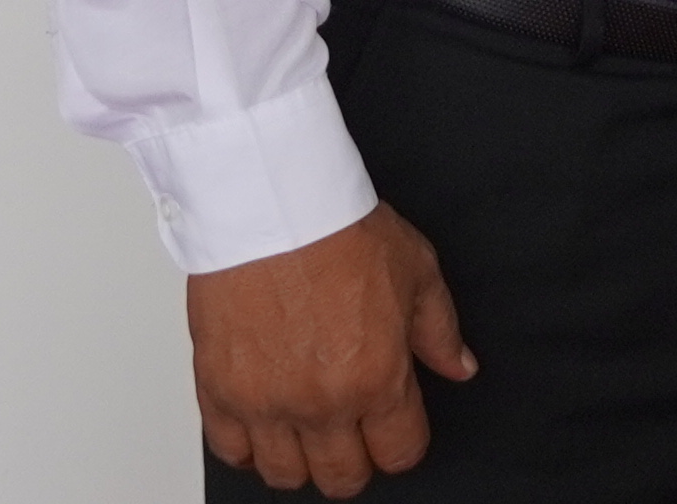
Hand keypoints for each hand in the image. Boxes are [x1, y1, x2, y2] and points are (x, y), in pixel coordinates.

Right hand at [186, 205, 473, 493]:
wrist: (271, 200)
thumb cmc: (338, 227)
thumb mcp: (416, 270)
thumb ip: (440, 331)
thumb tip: (459, 367)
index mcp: (376, 380)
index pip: (399, 455)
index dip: (402, 443)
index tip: (395, 427)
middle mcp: (320, 403)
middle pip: (343, 478)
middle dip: (354, 459)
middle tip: (352, 429)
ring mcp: (265, 402)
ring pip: (285, 475)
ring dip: (300, 458)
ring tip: (306, 427)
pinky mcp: (217, 388)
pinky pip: (229, 449)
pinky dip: (247, 444)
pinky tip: (262, 420)